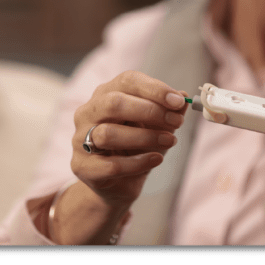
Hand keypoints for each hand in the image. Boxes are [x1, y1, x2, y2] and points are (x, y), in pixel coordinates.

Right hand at [71, 70, 187, 208]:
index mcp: (105, 94)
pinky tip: (156, 159)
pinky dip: (138, 163)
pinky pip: (111, 164)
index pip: (126, 81)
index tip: (178, 101)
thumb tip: (184, 97)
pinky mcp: (82, 167)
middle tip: (176, 121)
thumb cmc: (136, 147)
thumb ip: (169, 111)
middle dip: (149, 111)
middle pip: (113, 103)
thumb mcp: (156, 126)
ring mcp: (80, 140)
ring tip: (170, 141)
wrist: (117, 183)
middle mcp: (88, 112)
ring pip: (109, 134)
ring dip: (146, 137)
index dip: (154, 89)